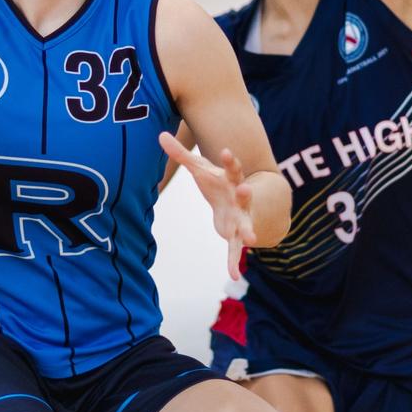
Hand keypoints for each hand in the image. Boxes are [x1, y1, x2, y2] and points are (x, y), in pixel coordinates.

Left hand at [158, 131, 254, 279]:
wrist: (237, 200)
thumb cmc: (216, 181)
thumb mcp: (199, 167)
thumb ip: (180, 153)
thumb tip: (160, 134)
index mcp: (231, 179)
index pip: (232, 167)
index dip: (230, 159)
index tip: (226, 151)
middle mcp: (239, 197)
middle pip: (244, 194)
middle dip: (245, 192)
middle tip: (244, 189)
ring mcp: (241, 216)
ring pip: (246, 224)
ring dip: (249, 230)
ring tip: (251, 238)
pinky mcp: (235, 234)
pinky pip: (235, 249)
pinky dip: (233, 262)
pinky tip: (234, 277)